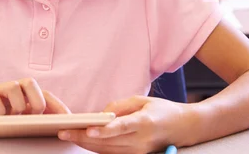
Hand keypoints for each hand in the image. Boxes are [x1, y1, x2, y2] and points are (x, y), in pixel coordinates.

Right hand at [0, 78, 70, 123]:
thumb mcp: (17, 114)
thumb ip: (32, 115)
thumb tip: (55, 125)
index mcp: (25, 92)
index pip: (47, 96)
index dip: (59, 107)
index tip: (68, 120)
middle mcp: (15, 87)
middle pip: (33, 87)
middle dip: (36, 105)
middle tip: (30, 117)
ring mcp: (0, 89)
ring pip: (16, 92)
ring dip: (16, 109)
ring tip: (9, 117)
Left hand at [59, 96, 188, 153]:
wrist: (184, 128)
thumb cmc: (162, 111)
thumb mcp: (142, 100)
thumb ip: (120, 106)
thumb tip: (101, 115)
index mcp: (144, 122)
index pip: (121, 128)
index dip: (104, 130)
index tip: (88, 130)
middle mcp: (141, 141)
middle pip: (108, 142)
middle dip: (84, 138)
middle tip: (63, 132)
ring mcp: (139, 152)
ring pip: (107, 151)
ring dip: (86, 144)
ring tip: (68, 136)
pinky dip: (96, 148)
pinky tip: (82, 141)